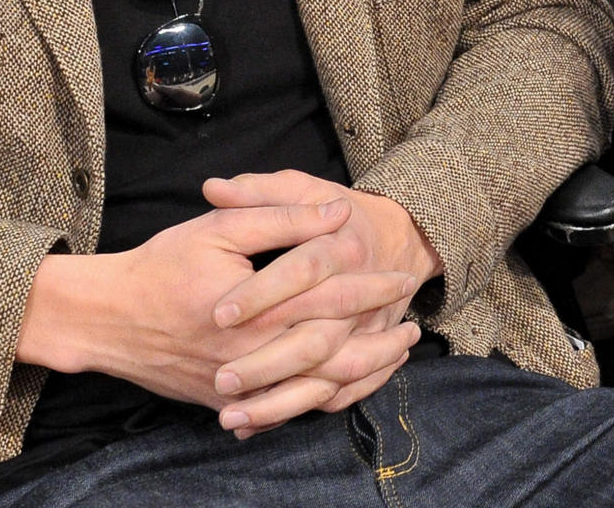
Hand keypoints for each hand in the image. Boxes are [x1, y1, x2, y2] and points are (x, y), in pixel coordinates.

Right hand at [18, 200, 366, 410]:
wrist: (104, 318)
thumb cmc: (163, 264)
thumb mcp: (220, 226)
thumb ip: (280, 216)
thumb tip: (335, 212)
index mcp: (256, 307)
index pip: (328, 296)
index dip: (369, 287)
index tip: (400, 276)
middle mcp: (251, 353)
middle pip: (332, 349)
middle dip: (377, 336)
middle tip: (412, 325)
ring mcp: (238, 385)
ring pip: (314, 387)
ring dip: (360, 372)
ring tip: (393, 357)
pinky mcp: (225, 402)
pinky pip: (284, 408)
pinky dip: (321, 398)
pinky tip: (347, 386)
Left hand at [202, 172, 442, 434]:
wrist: (401, 235)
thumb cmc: (335, 211)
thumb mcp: (300, 188)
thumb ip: (260, 192)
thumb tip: (212, 188)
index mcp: (341, 246)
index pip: (303, 270)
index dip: (262, 292)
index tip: (219, 314)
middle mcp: (360, 292)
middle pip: (318, 337)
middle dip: (268, 363)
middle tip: (221, 379)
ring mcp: (367, 329)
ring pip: (328, 375)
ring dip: (281, 401)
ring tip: (232, 415)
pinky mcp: (363, 351)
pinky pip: (336, 394)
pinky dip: (299, 411)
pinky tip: (254, 424)